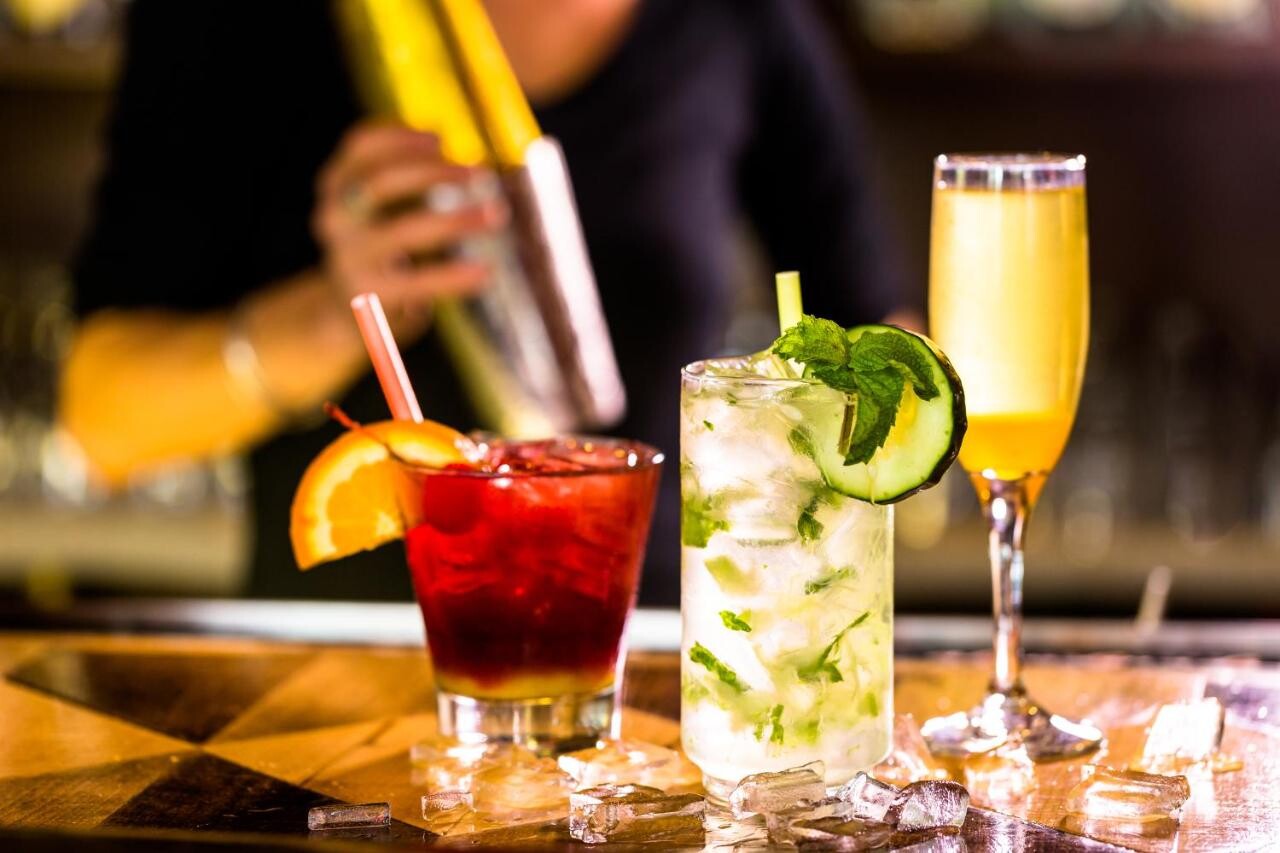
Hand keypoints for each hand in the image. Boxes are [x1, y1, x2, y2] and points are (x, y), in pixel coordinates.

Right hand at [313, 123, 505, 327]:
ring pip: (403, 231)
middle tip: (477, 173)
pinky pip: (418, 282)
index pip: (359, 147)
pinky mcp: (370, 295)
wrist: (343, 313)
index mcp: (336, 187)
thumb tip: (466, 165)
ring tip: (495, 214)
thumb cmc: (378, 248)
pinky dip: (453, 276)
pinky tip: (486, 273)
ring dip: (454, 220)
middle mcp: (334, 218)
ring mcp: (349, 258)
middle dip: (432, 172)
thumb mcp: (379, 208)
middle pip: (380, 183)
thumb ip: (408, 184)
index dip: (399, 138)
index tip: (439, 138)